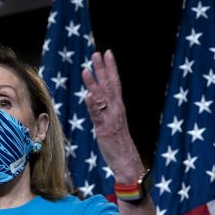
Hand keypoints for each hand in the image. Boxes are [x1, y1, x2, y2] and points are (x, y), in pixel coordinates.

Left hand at [82, 50, 144, 182]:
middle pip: (110, 85)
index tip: (107, 54)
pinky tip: (87, 95)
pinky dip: (92, 105)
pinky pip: (97, 116)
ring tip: (86, 69)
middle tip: (97, 53)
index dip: (110, 68)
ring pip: (101, 98)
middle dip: (103, 69)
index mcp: (118, 107)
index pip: (115, 83)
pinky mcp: (104, 130)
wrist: (127, 162)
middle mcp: (116, 110)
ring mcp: (111, 119)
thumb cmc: (118, 144)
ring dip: (94, 83)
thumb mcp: (111, 123)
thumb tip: (93, 98)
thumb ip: (103, 111)